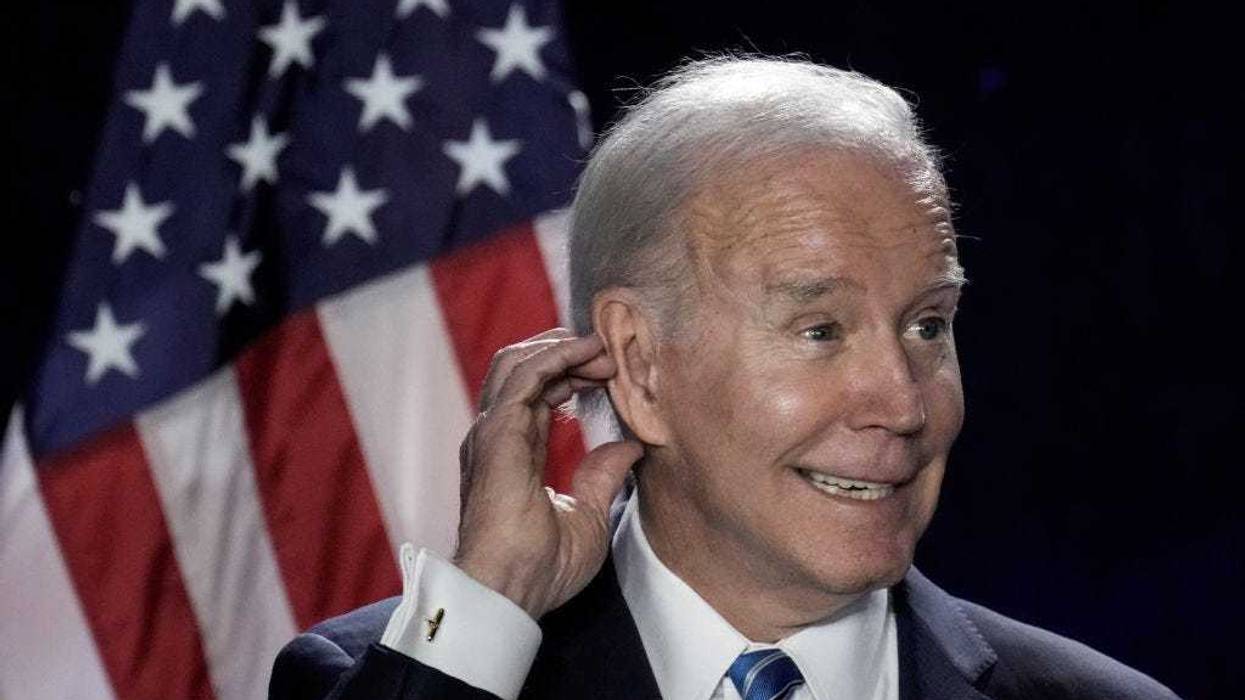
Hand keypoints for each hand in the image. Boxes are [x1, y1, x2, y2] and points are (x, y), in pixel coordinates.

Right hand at [453, 329, 642, 618]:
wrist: (508, 591)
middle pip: (523, 369)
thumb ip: (602, 477)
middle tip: (608, 352)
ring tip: (600, 347)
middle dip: (567, 352)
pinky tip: (587, 353)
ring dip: (561, 347)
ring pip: (517, 362)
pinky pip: (523, 376)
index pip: (537, 394)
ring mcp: (492, 432)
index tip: (608, 371)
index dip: (571, 374)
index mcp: (513, 453)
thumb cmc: (538, 568)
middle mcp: (497, 436)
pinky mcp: (497, 433)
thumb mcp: (587, 517)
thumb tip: (630, 448)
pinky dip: (556, 356)